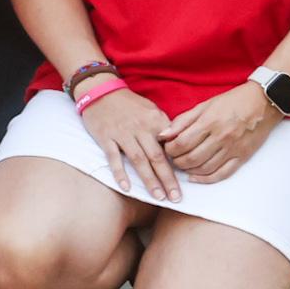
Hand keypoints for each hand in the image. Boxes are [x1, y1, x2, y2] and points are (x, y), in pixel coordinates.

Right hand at [78, 85, 182, 200]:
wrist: (100, 90)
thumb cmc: (129, 103)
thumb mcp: (152, 110)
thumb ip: (164, 127)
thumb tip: (176, 146)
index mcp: (155, 121)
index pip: (171, 146)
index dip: (180, 164)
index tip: (188, 180)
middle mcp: (140, 128)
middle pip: (157, 158)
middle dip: (168, 179)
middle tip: (177, 198)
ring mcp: (122, 134)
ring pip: (138, 160)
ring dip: (149, 180)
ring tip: (158, 197)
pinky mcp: (105, 137)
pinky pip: (113, 158)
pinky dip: (120, 173)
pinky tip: (127, 188)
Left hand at [161, 80, 284, 183]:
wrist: (264, 102)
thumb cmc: (233, 101)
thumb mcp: (204, 105)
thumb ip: (182, 121)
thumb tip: (163, 135)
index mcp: (209, 122)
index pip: (182, 143)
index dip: (169, 149)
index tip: (166, 148)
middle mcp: (221, 137)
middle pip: (191, 158)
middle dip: (176, 161)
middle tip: (172, 158)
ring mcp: (233, 149)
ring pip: (205, 168)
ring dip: (189, 170)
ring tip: (182, 165)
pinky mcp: (243, 156)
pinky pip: (223, 174)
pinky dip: (206, 179)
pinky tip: (195, 177)